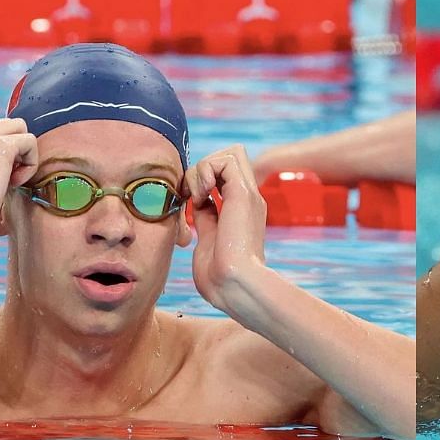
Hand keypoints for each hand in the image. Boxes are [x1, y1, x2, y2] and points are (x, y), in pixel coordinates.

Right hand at [0, 118, 37, 245]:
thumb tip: (9, 157)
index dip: (1, 155)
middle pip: (8, 126)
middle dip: (14, 151)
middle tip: (4, 180)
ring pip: (21, 130)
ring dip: (23, 156)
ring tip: (9, 182)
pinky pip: (30, 142)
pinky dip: (31, 164)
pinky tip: (14, 183)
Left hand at [183, 144, 267, 314]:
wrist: (236, 287)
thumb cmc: (221, 279)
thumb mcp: (208, 241)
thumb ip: (206, 220)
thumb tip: (198, 205)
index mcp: (242, 210)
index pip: (226, 175)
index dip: (204, 179)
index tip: (191, 202)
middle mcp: (249, 199)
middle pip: (230, 157)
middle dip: (203, 169)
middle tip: (191, 196)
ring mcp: (249, 195)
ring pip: (229, 153)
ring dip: (203, 169)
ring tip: (196, 197)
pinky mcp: (243, 194)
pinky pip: (224, 160)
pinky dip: (205, 171)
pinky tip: (200, 196)